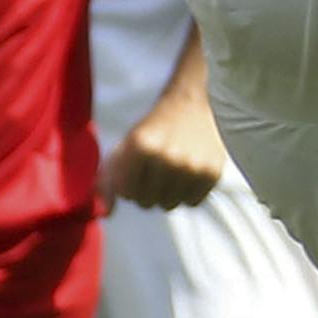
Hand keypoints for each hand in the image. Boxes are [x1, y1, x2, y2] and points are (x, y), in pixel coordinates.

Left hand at [100, 87, 226, 210]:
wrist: (194, 103)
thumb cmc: (155, 127)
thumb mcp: (126, 144)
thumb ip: (109, 178)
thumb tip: (106, 213)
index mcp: (140, 146)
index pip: (125, 192)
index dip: (128, 183)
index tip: (136, 169)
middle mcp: (166, 157)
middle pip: (146, 203)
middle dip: (146, 189)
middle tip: (155, 168)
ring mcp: (190, 167)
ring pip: (168, 205)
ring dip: (167, 193)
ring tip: (172, 169)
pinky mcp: (210, 173)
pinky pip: (191, 203)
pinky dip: (188, 193)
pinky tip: (188, 172)